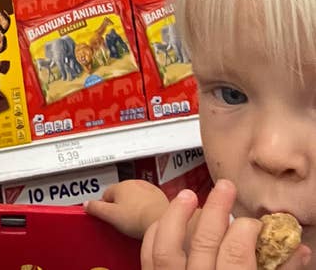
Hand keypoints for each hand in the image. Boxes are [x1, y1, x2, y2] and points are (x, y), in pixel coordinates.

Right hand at [85, 180, 169, 238]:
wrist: (161, 219)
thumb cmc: (137, 218)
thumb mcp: (111, 216)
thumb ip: (96, 208)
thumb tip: (86, 203)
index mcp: (119, 186)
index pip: (105, 194)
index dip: (104, 206)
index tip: (106, 215)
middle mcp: (132, 182)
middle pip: (120, 193)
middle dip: (119, 205)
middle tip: (121, 220)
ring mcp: (146, 187)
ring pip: (134, 195)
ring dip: (132, 204)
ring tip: (133, 219)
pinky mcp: (157, 194)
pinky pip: (146, 199)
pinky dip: (144, 205)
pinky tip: (144, 216)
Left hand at [141, 179, 310, 268]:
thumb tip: (300, 251)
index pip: (236, 256)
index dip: (246, 232)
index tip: (254, 224)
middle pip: (203, 244)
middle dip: (215, 210)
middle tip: (225, 188)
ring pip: (166, 249)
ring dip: (176, 216)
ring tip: (188, 194)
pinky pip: (149, 262)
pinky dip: (155, 236)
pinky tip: (167, 220)